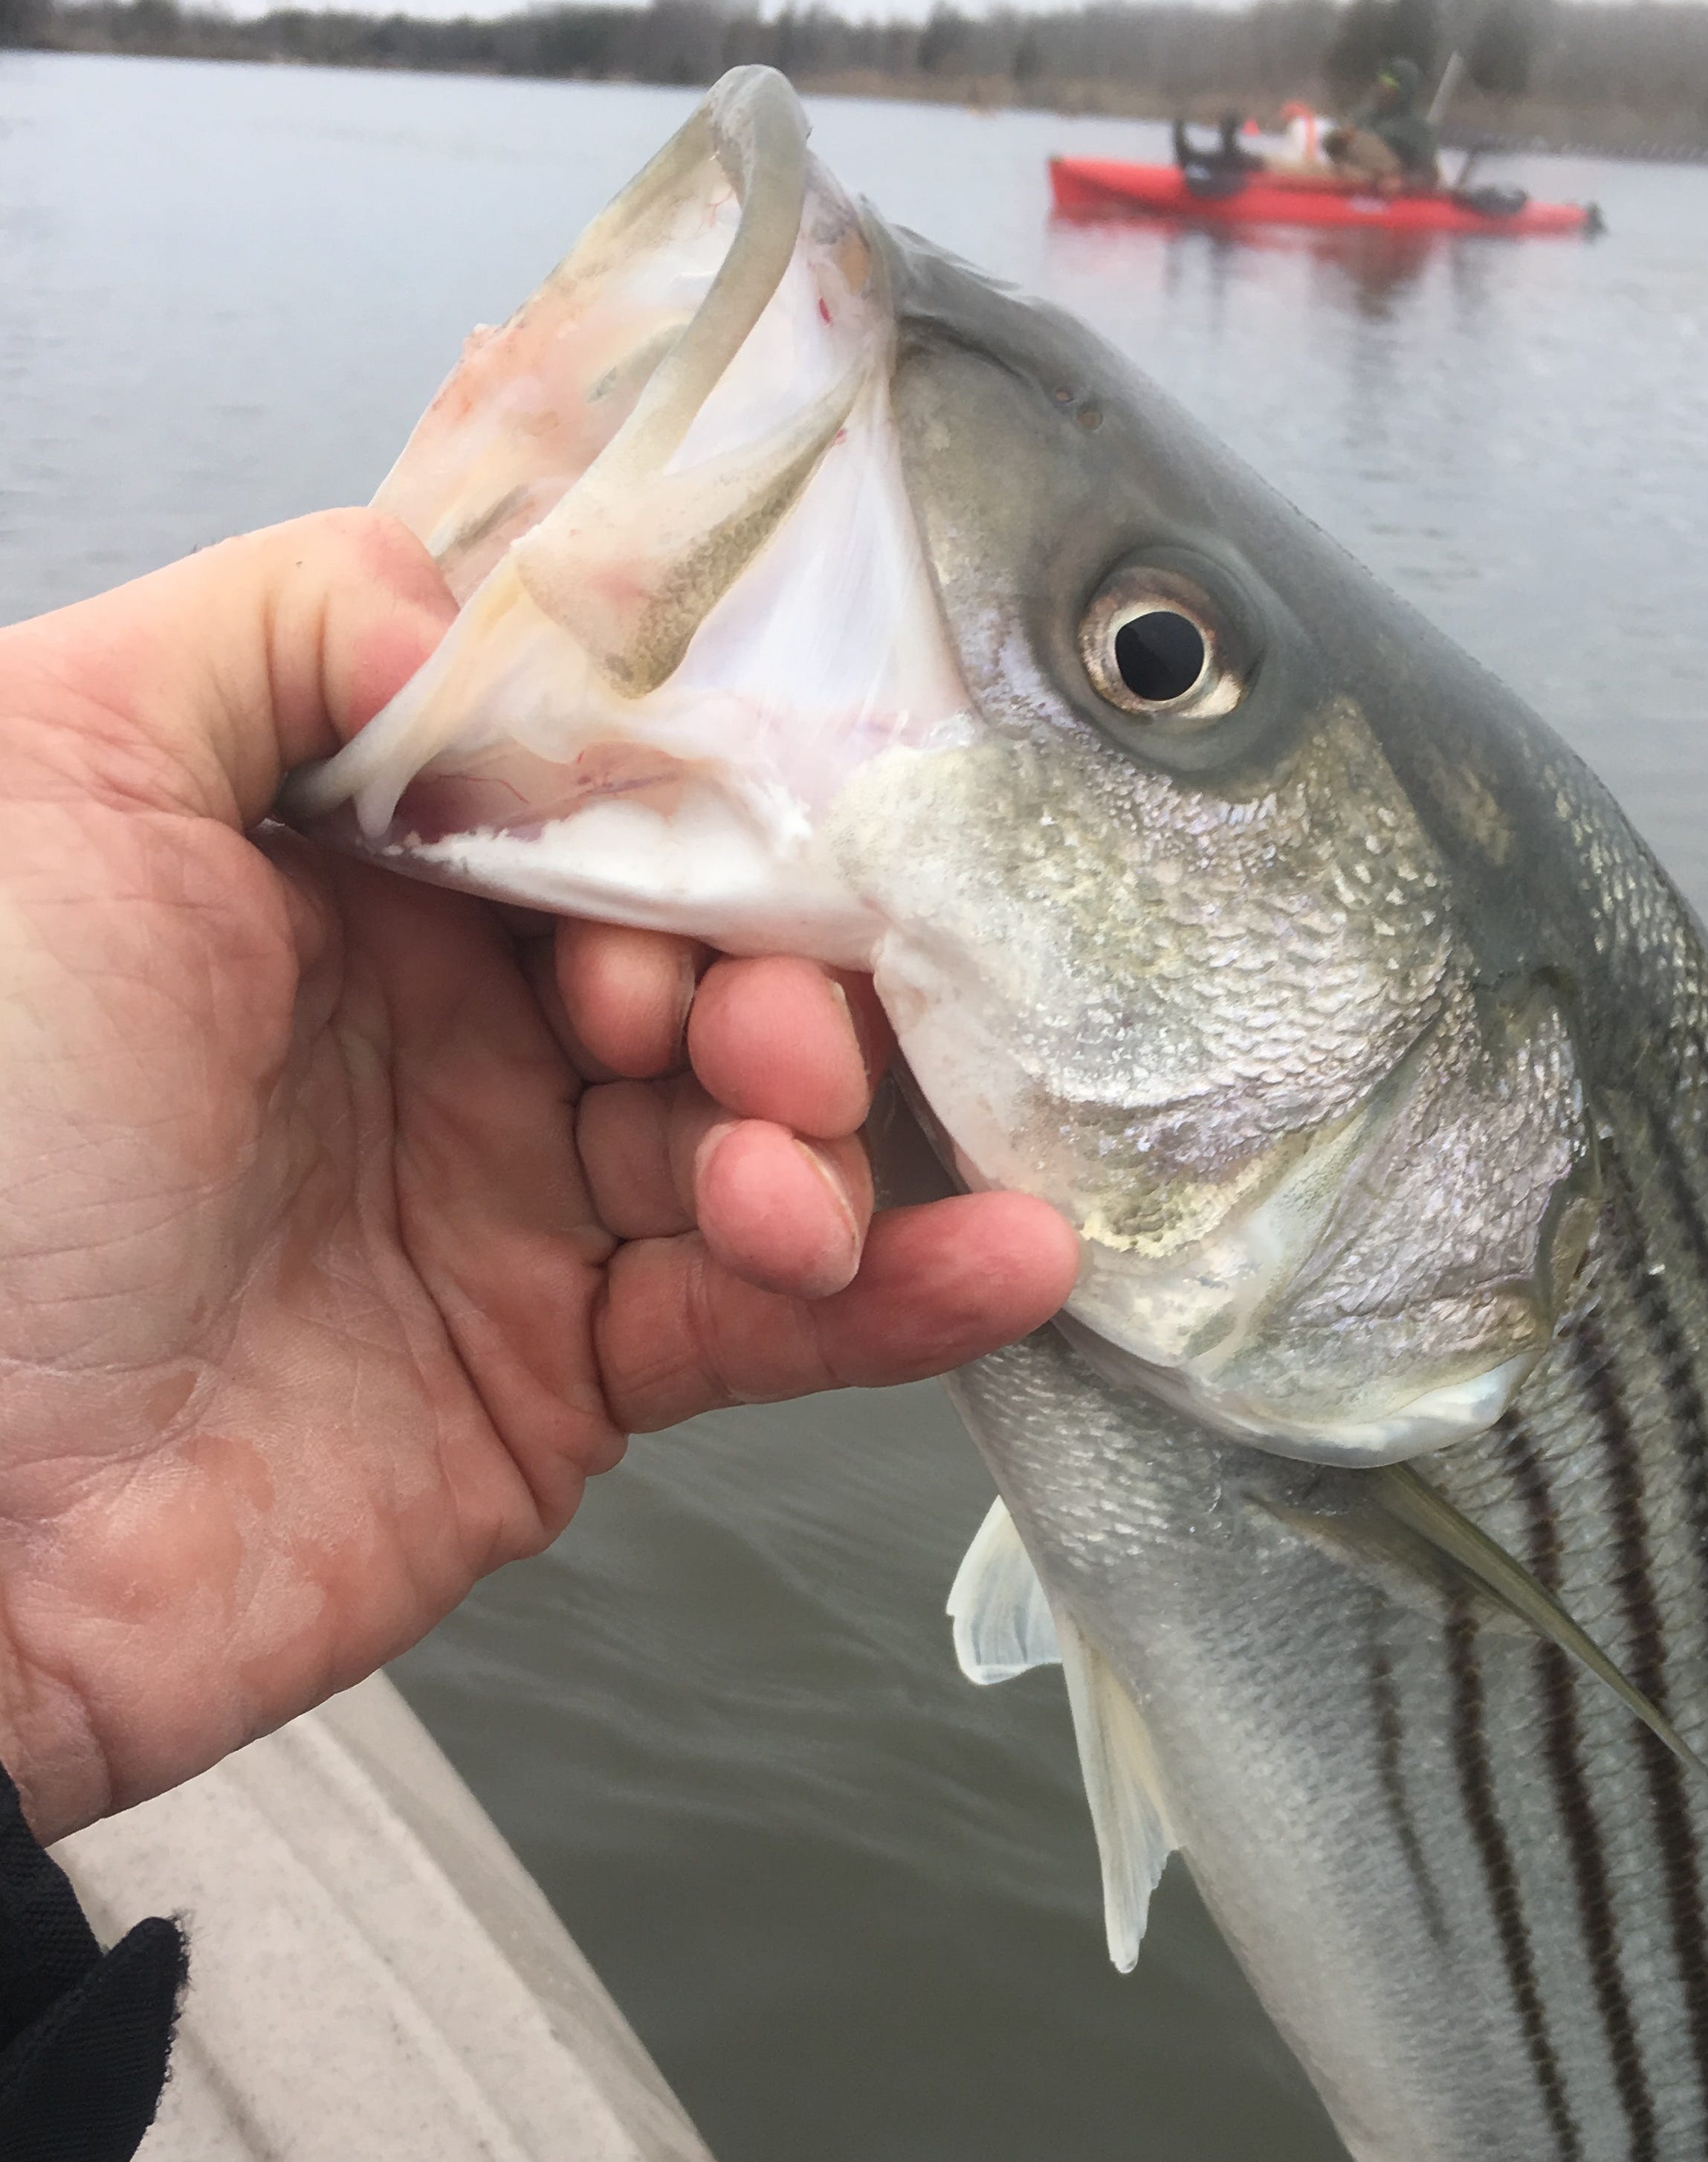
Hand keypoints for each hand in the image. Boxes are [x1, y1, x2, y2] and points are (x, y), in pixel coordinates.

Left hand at [0, 513, 1076, 1837]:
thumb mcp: (53, 769)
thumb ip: (282, 628)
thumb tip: (493, 618)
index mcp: (334, 869)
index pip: (592, 789)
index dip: (685, 804)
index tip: (730, 837)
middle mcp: (440, 1025)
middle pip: (708, 955)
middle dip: (776, 979)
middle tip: (761, 1039)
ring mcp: (511, 1208)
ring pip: (760, 1135)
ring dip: (831, 1140)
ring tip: (793, 1177)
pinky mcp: (565, 1381)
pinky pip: (768, 1326)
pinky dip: (902, 1298)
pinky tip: (999, 1264)